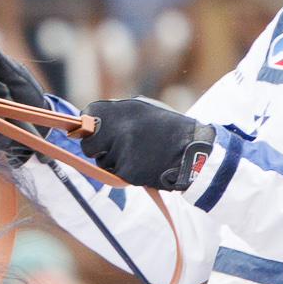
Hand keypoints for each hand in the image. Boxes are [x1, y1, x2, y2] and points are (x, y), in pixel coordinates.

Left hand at [81, 96, 219, 191]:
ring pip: (102, 161)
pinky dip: (125, 172)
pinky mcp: (127, 171)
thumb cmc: (169, 131)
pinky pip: (115, 174)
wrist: (193, 153)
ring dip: (113, 161)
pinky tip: (142, 165)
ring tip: (137, 155)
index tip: (91, 128)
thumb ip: (119, 113)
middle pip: (89, 143)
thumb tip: (89, 119)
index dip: (88, 123)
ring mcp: (123, 151)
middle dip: (96, 148)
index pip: (90, 113)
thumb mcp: (146, 111)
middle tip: (110, 148)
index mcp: (125, 109)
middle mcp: (120, 128)